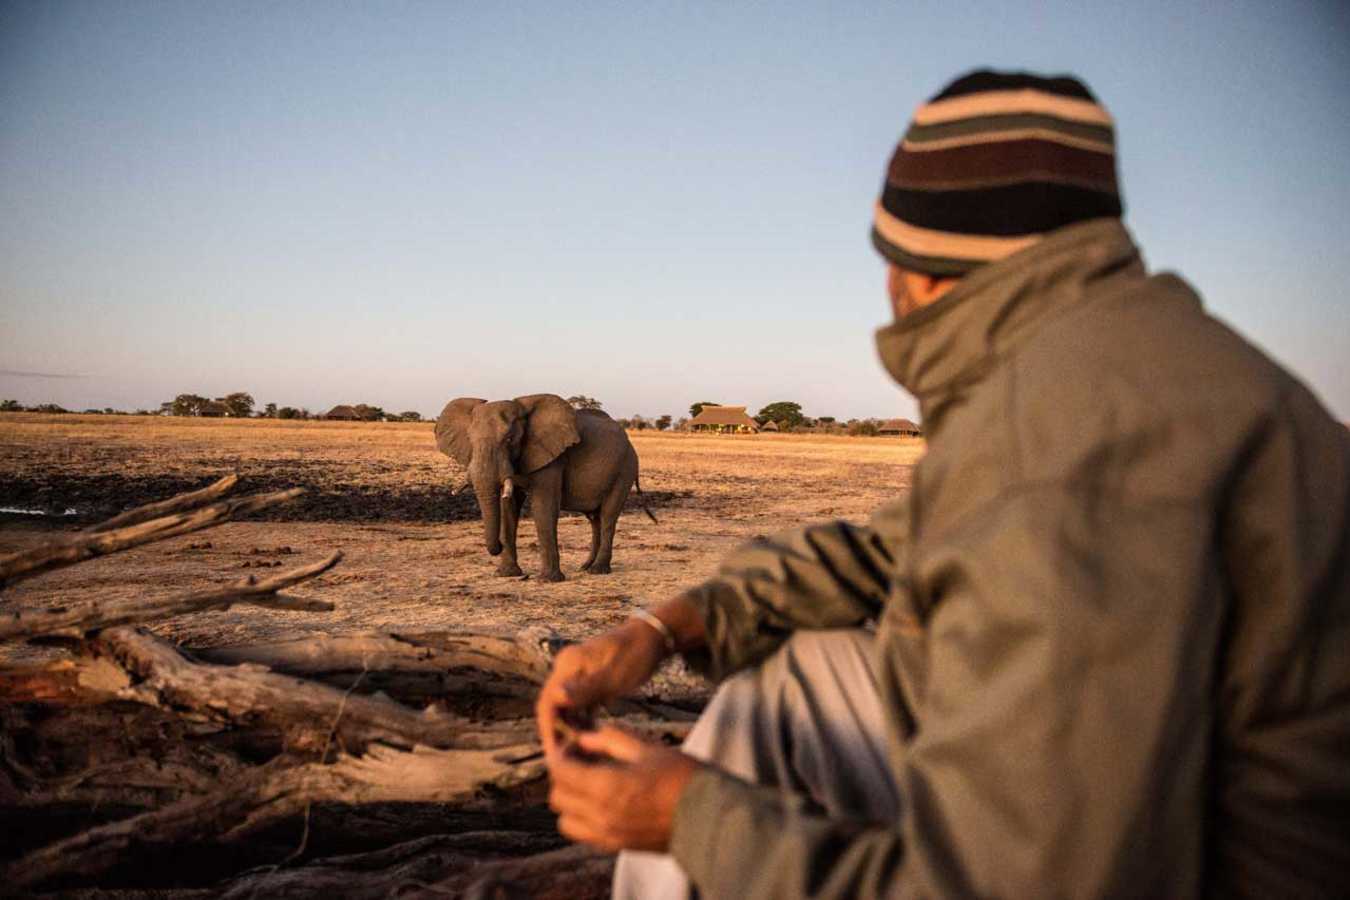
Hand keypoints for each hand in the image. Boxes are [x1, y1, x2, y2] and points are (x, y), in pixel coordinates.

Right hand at [536, 620, 665, 755]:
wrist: (655, 635)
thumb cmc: (636, 654)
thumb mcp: (614, 676)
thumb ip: (585, 689)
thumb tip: (556, 699)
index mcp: (568, 665)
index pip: (548, 702)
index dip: (548, 730)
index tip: (555, 756)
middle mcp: (567, 668)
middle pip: (554, 707)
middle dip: (558, 734)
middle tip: (569, 762)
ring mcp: (578, 674)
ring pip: (566, 708)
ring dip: (570, 729)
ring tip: (580, 755)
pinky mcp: (589, 680)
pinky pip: (579, 705)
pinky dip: (582, 721)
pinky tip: (591, 738)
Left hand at [547, 725, 702, 851]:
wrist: (708, 815)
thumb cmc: (681, 776)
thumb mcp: (646, 748)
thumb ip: (610, 739)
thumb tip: (584, 737)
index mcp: (607, 786)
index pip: (561, 772)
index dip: (561, 755)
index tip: (571, 746)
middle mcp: (600, 815)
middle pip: (558, 797)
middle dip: (563, 777)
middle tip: (580, 762)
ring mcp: (608, 834)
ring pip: (565, 820)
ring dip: (570, 801)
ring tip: (588, 785)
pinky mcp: (617, 846)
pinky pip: (583, 834)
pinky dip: (582, 819)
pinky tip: (601, 802)